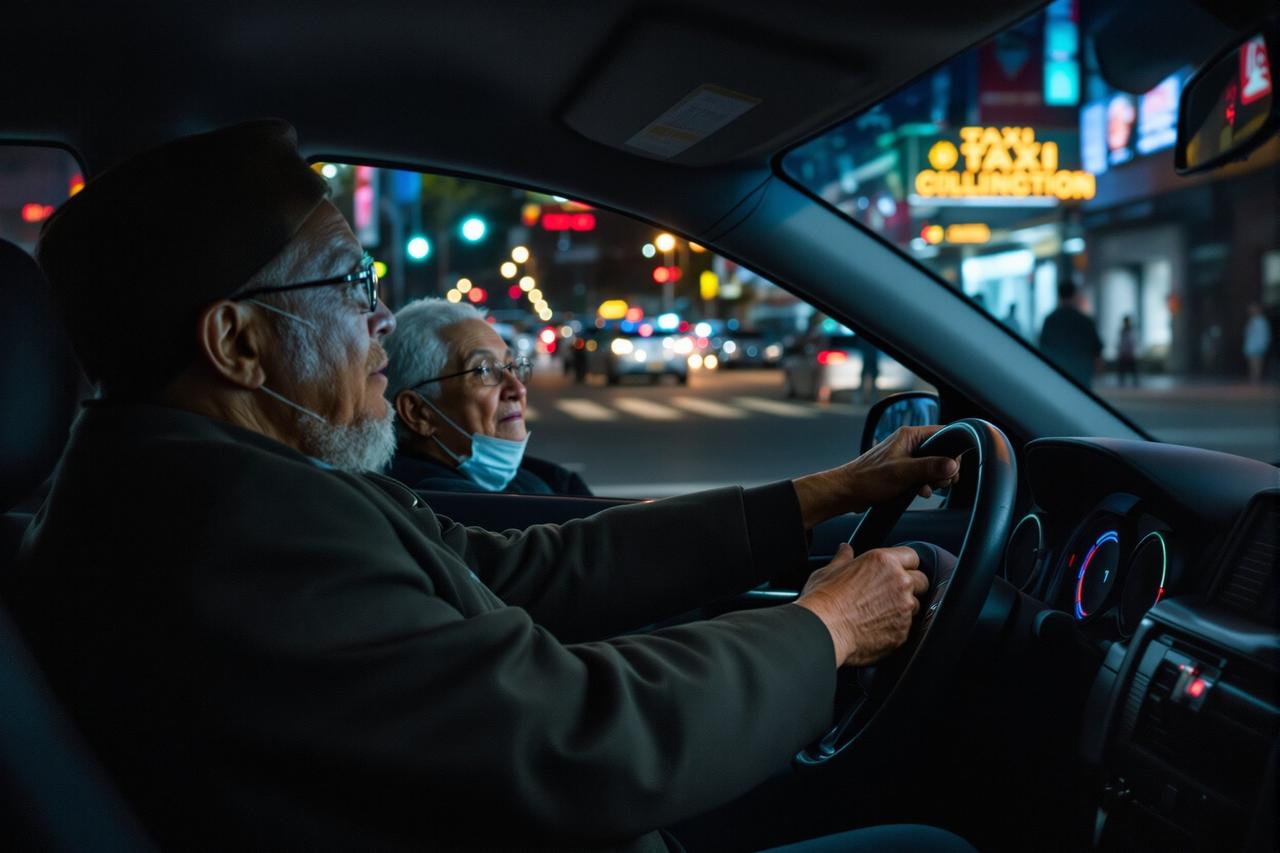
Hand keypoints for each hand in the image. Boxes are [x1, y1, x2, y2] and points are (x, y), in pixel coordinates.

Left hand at [792, 425, 959, 526]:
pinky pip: (922, 474)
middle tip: (940, 482)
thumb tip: (953, 464)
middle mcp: (909, 443)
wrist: (848, 491)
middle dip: (944, 469)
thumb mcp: (903, 472)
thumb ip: (929, 467)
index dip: (953, 450)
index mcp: (909, 435)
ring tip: (926, 489)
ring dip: (934, 479)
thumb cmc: (868, 478)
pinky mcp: (903, 470)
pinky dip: (925, 484)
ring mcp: (906, 456)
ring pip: (933, 465)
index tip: (954, 466)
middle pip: (941, 452)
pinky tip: (920, 492)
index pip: (942, 433)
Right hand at [795, 543, 929, 667]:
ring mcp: (904, 608)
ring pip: (915, 606)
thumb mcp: (830, 570)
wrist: (823, 630)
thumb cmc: (823, 599)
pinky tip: (876, 627)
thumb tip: (845, 549)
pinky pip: (906, 628)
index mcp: (884, 562)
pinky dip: (896, 627)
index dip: (904, 563)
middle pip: (922, 581)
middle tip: (889, 593)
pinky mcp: (903, 632)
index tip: (896, 570)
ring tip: (879, 613)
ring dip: (903, 608)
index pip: (912, 556)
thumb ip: (844, 558)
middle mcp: (900, 582)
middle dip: (910, 586)